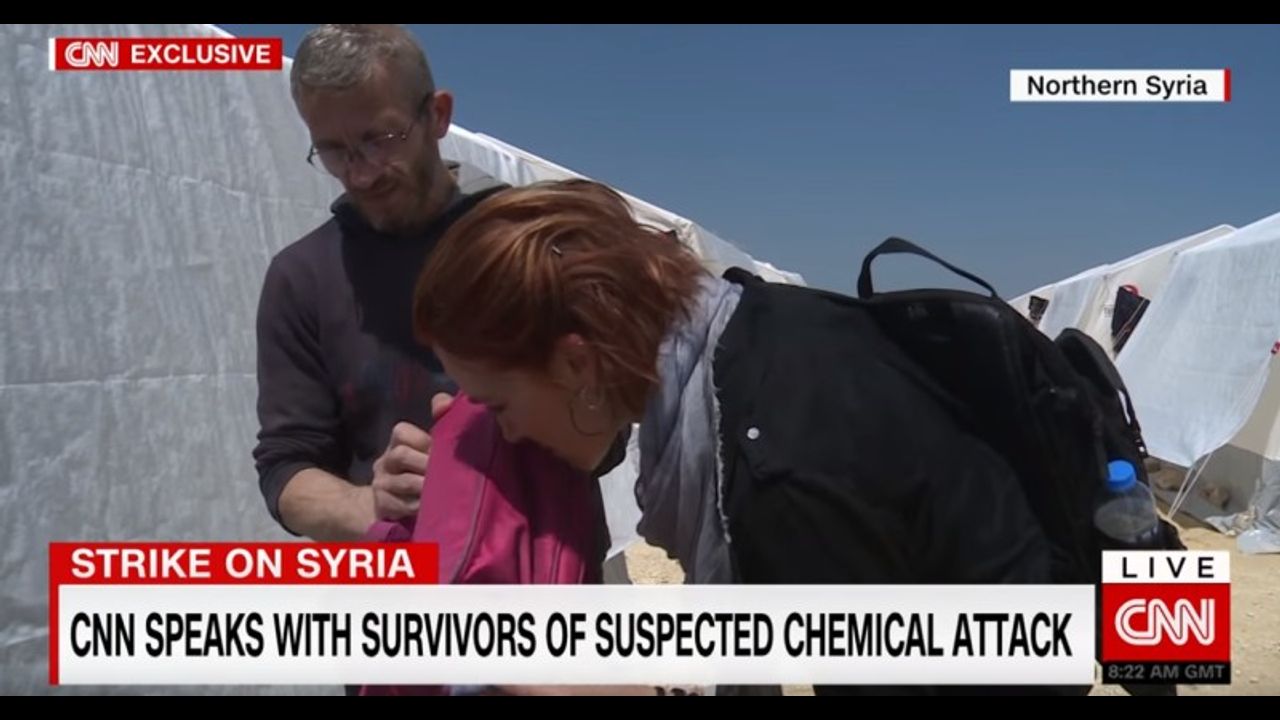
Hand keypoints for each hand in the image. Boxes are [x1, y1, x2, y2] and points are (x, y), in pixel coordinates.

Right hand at [368, 393, 453, 519]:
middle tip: (448, 472)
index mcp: (397, 442)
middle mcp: (385, 461)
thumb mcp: (430, 447)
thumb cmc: (420, 470)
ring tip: (444, 490)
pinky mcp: (382, 506)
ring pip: (404, 481)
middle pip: (401, 455)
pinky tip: (431, 506)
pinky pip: (400, 505)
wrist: (391, 505)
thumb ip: (439, 420)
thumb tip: (443, 400)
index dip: (423, 441)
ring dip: (426, 486)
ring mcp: (381, 484)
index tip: (438, 451)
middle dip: (426, 464)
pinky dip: (418, 506)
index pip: (402, 432)